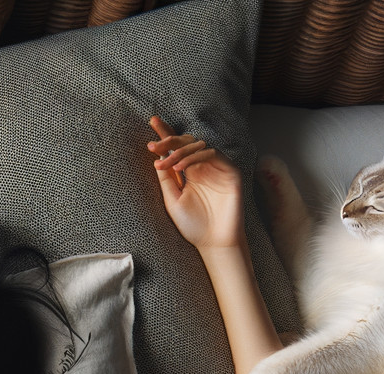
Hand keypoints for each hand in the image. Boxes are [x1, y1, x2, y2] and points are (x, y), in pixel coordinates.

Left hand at [147, 115, 243, 251]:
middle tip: (153, 146)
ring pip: (198, 146)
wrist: (213, 243)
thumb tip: (156, 158)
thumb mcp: (172, 200)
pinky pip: (212, 155)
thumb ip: (166, 179)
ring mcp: (217, 168)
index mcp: (189, 172)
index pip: (177, 148)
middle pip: (187, 142)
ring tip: (164, 163)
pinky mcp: (230, 172)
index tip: (152, 120)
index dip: (166, 133)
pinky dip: (195, 158)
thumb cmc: (193, 225)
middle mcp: (203, 167)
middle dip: (169, 140)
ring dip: (179, 152)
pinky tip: (180, 167)